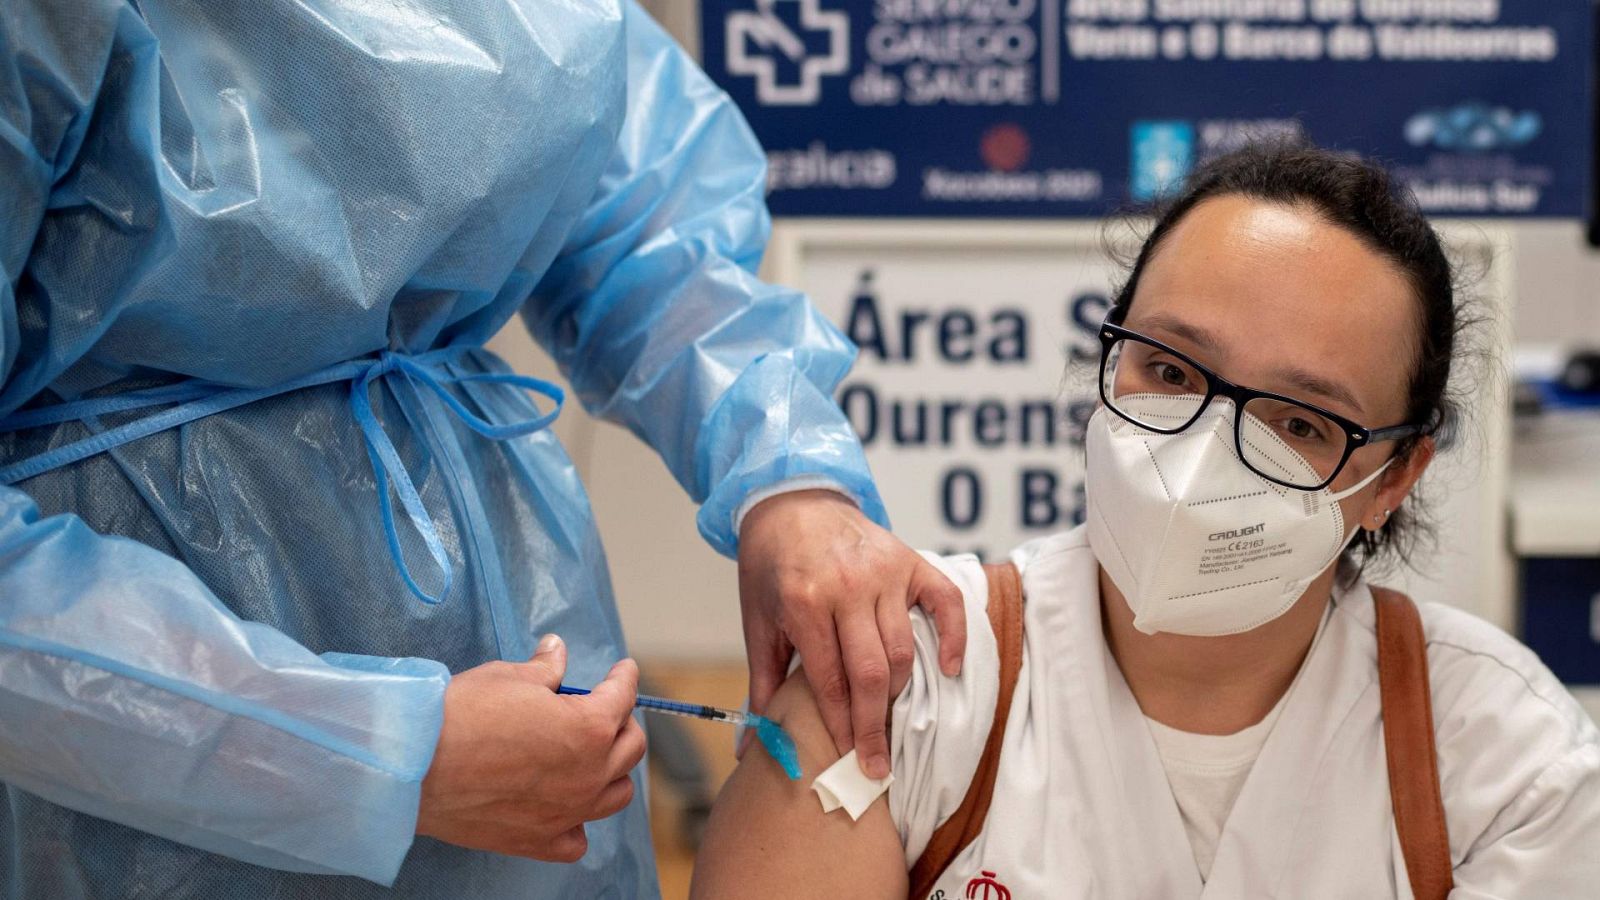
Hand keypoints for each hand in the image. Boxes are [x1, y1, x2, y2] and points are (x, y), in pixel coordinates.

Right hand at [416, 635, 645, 861]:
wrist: (415, 764)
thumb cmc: (462, 715)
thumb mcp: (508, 677)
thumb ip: (545, 668)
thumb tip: (556, 651)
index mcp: (589, 729)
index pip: (623, 697)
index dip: (623, 678)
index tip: (622, 671)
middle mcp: (588, 775)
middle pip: (630, 747)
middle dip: (622, 722)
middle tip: (604, 710)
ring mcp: (567, 813)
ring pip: (615, 795)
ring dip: (611, 771)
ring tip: (594, 757)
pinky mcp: (538, 841)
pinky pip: (577, 839)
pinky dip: (579, 823)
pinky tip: (568, 808)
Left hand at [737, 489, 964, 779]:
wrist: (790, 500)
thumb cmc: (771, 567)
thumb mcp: (758, 622)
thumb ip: (762, 684)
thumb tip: (751, 747)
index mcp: (805, 603)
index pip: (830, 681)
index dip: (841, 726)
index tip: (849, 760)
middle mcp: (848, 587)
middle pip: (872, 672)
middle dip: (874, 724)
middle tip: (876, 764)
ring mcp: (884, 572)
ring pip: (904, 647)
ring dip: (899, 689)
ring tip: (890, 716)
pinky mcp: (910, 560)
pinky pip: (945, 602)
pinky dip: (955, 637)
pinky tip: (951, 669)